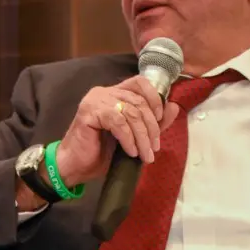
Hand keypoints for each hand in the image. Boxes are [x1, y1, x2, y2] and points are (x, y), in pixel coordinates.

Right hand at [56, 77, 181, 188]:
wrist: (76, 167)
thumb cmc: (101, 153)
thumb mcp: (134, 137)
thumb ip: (152, 122)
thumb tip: (173, 107)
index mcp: (115, 93)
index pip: (140, 83)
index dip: (154, 98)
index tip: (159, 119)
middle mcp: (104, 92)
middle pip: (138, 101)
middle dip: (151, 127)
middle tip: (153, 148)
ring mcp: (95, 100)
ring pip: (131, 113)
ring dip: (142, 136)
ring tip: (145, 155)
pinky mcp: (89, 112)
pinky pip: (118, 122)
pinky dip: (128, 138)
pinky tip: (131, 152)